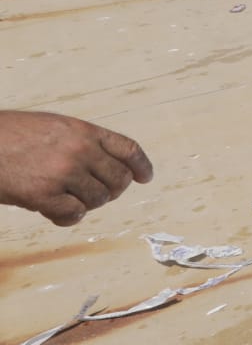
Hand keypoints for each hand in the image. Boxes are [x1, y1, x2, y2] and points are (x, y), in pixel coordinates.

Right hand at [0, 110, 153, 226]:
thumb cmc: (9, 136)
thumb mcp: (53, 128)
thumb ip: (81, 142)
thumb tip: (107, 168)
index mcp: (83, 131)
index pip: (128, 149)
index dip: (141, 166)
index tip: (145, 177)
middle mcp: (79, 150)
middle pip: (119, 180)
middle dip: (110, 190)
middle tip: (92, 193)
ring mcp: (63, 173)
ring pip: (98, 199)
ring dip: (85, 203)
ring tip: (63, 196)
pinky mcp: (44, 195)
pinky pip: (74, 214)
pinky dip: (67, 217)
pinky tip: (53, 211)